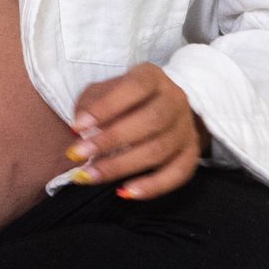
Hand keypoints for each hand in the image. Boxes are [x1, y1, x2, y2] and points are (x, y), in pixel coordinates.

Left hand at [68, 64, 206, 200]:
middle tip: (77, 155)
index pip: (133, 88)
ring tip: (89, 176)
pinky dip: (151, 186)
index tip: (76, 127)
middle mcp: (175, 100)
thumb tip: (79, 129)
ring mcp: (187, 128)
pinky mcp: (192, 154)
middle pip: (149, 122)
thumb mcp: (106, 89)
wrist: (166, 105)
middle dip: (109, 141)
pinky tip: (125, 192)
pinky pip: (177, 175)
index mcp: (153, 77)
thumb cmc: (126, 98)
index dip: (105, 107)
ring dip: (121, 166)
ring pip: (159, 151)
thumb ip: (91, 102)